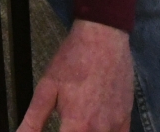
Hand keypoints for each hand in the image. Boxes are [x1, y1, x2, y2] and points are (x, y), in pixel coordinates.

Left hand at [16, 19, 133, 131]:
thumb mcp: (47, 88)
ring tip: (78, 126)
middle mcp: (99, 129)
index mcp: (77, 125)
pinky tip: (97, 127)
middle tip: (65, 124)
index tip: (57, 128)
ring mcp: (115, 124)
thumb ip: (33, 120)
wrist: (103, 36)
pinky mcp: (127, 116)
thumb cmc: (73, 60)